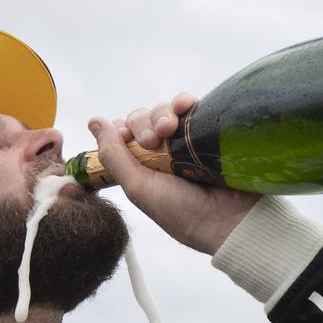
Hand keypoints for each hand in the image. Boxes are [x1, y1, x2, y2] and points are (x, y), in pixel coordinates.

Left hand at [88, 93, 259, 254]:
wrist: (229, 219)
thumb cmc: (182, 212)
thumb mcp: (138, 187)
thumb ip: (113, 156)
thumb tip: (93, 122)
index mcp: (142, 167)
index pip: (123, 134)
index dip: (121, 130)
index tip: (125, 137)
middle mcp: (162, 152)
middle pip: (141, 119)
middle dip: (142, 124)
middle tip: (152, 141)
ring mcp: (185, 141)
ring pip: (164, 111)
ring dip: (161, 114)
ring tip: (169, 130)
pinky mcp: (207, 131)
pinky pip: (190, 106)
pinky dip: (184, 102)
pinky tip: (185, 107)